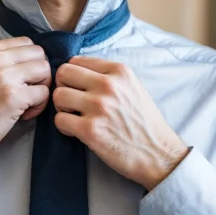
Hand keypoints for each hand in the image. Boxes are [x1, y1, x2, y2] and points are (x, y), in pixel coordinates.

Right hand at [0, 37, 50, 166]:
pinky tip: (23, 114)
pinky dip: (39, 106)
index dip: (30, 62)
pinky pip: (44, 93)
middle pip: (39, 54)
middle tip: (27, 92)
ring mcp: (4, 76)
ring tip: (26, 103)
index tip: (21, 80)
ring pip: (45, 70)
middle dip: (39, 74)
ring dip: (42, 88)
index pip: (26, 43)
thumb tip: (31, 59)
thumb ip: (0, 61)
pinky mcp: (14, 96)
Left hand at [53, 56, 188, 190]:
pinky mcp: (90, 129)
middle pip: (63, 73)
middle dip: (62, 87)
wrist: (157, 153)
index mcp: (119, 71)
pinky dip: (64, 127)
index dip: (72, 76)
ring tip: (74, 117)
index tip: (77, 89)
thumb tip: (77, 72)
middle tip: (70, 103)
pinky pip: (59, 120)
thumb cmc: (143, 123)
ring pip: (58, 95)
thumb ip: (108, 76)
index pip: (76, 61)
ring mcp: (98, 106)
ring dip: (62, 108)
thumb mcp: (133, 87)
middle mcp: (109, 85)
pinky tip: (77, 131)